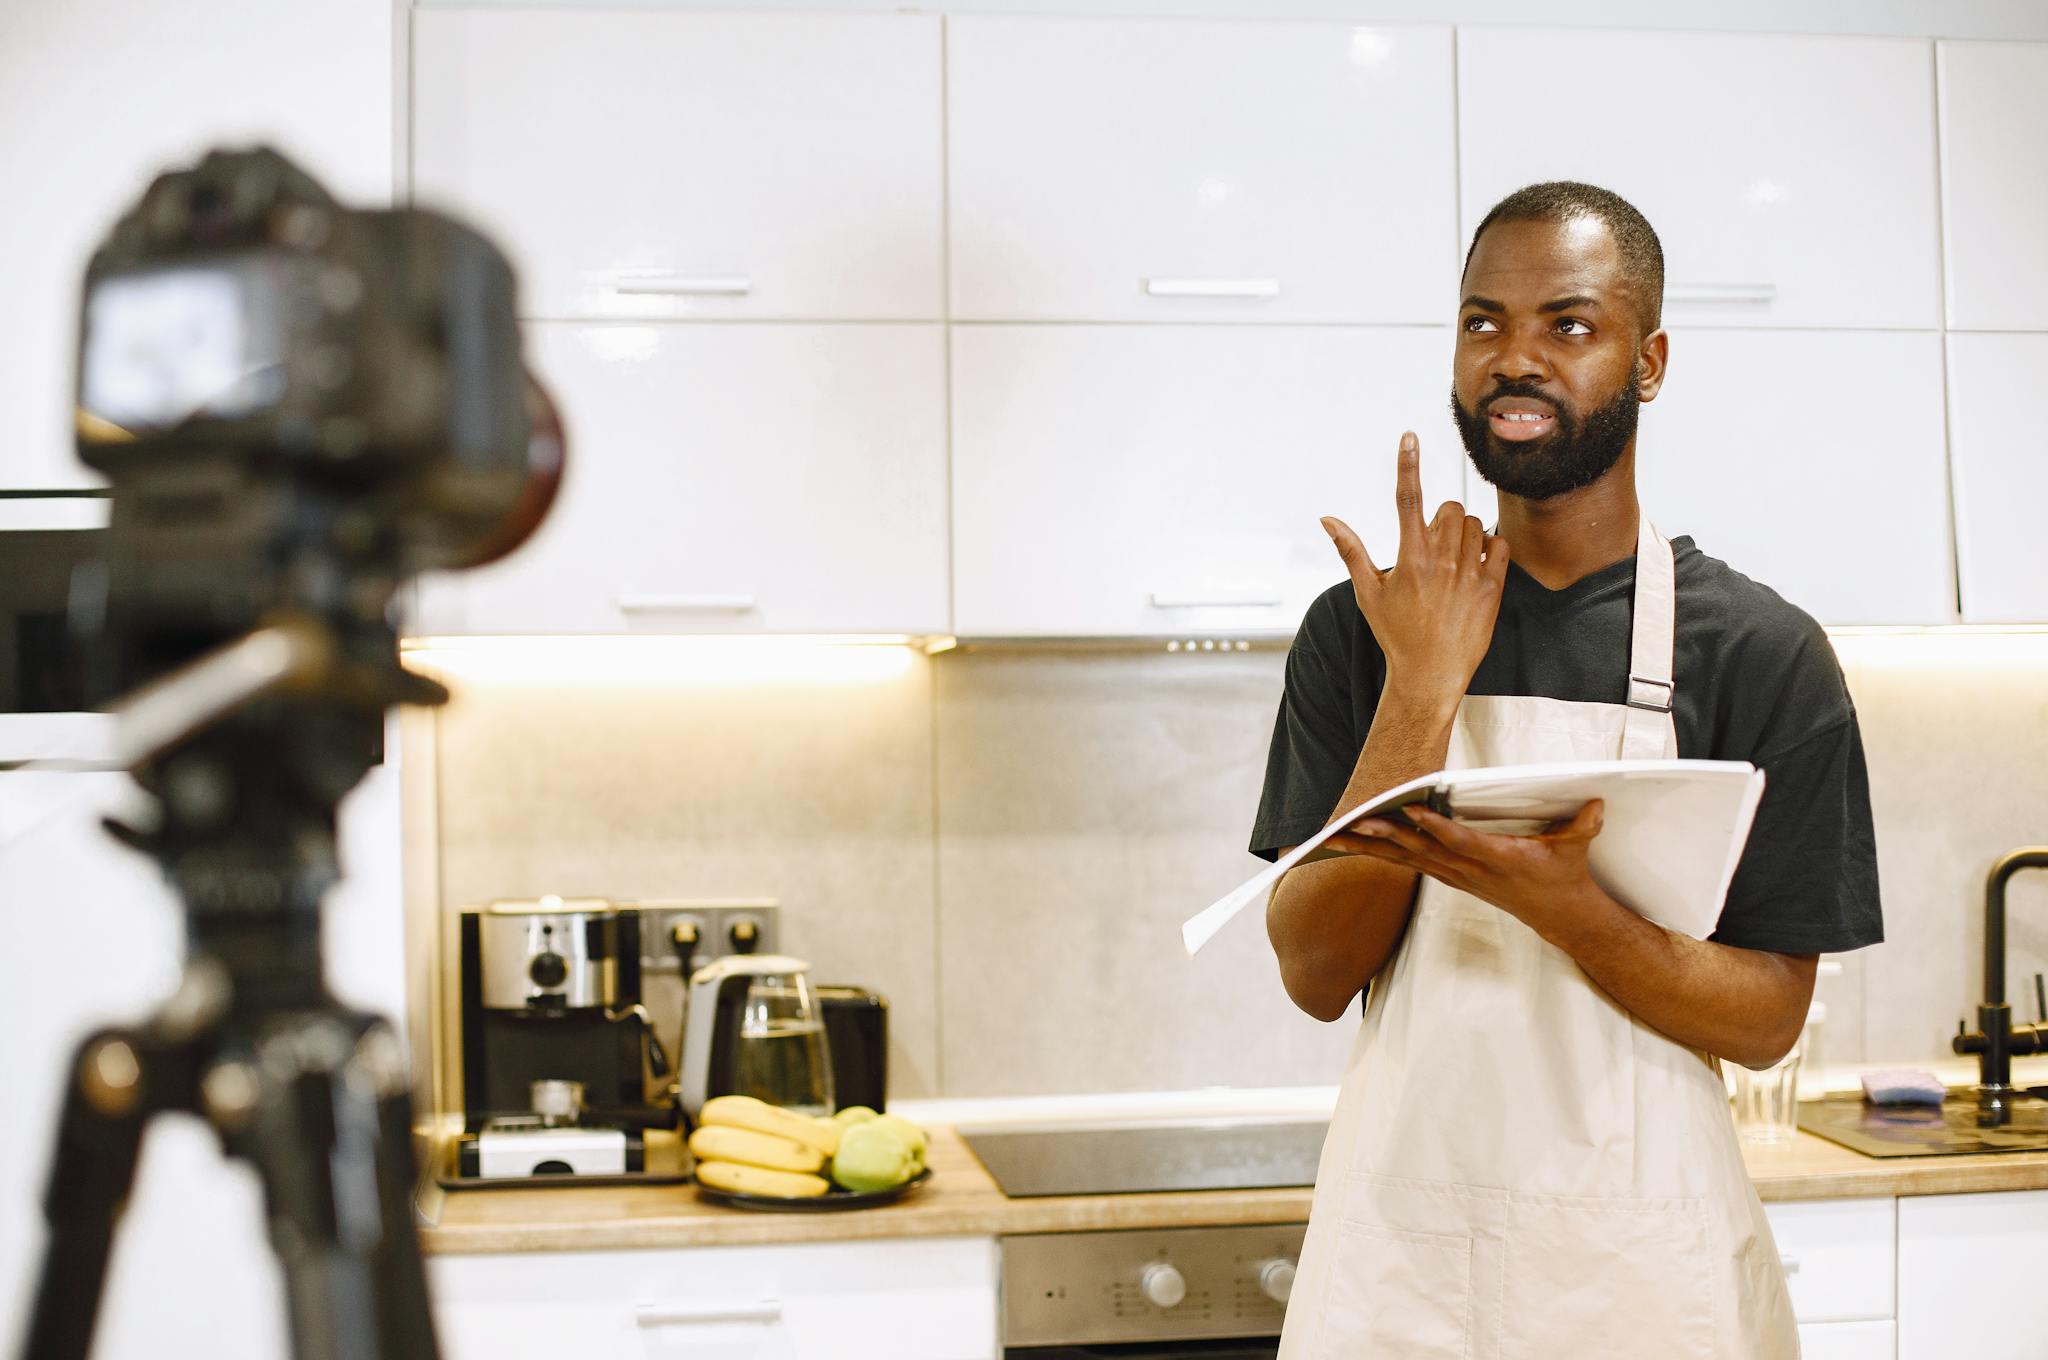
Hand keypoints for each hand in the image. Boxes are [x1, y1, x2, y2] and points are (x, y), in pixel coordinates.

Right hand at [1321, 432, 1508, 705]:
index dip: (1407, 464)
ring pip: (1474, 525)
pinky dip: (1489, 548)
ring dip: (1464, 534)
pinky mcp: (1492, 588)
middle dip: (1442, 519)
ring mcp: (1469, 574)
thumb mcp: (1368, 592)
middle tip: (1433, 546)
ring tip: (1452, 562)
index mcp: (1409, 558)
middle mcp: (1441, 562)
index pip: (1407, 499)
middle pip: (1449, 509)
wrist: (1429, 675)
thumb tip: (1328, 520)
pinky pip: (1499, 545)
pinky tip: (1475, 567)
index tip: (1409, 436)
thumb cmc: (1396, 634)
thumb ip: (1351, 550)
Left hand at [1322, 800, 1607, 941]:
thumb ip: (1583, 827)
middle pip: (1420, 851)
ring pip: (1406, 858)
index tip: (1411, 811)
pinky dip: (1381, 853)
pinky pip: (1409, 863)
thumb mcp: (1576, 849)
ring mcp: (1457, 875)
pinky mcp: (1451, 876)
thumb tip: (1596, 804)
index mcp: (1498, 858)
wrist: (1560, 914)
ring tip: (1334, 837)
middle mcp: (1470, 869)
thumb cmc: (1563, 874)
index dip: (1436, 827)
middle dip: (1384, 836)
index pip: (1461, 841)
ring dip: (1370, 847)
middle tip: (1351, 822)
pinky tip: (1354, 844)